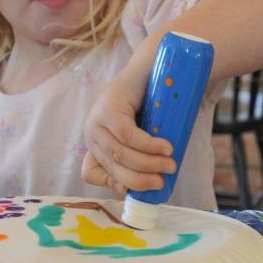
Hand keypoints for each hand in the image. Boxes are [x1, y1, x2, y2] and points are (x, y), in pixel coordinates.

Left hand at [81, 74, 175, 194]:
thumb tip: (145, 187)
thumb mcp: (139, 138)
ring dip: (148, 163)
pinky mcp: (109, 109)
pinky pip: (128, 136)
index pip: (91, 173)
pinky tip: (165, 148)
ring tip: (171, 164)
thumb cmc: (147, 108)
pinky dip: (149, 146)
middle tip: (164, 180)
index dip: (110, 184)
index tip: (132, 191)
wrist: (148, 71)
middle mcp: (91, 134)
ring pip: (120, 153)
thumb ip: (136, 158)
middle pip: (112, 167)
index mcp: (95, 145)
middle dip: (139, 179)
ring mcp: (97, 121)